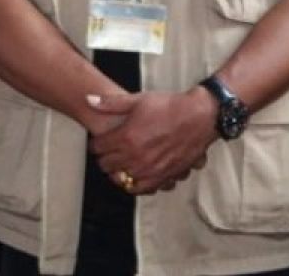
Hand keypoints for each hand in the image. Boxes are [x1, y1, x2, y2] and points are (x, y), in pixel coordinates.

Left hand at [86, 87, 216, 194]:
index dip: (95, 144)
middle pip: (106, 165)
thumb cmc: (170, 107)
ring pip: (120, 179)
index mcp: (126, 137)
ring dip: (117, 171)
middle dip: (104, 157)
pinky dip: (133, 184)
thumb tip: (89, 100)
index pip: (97, 148)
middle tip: (108, 150)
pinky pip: (139, 189)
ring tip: (121, 163)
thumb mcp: (138, 100)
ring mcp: (148, 170)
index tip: (99, 141)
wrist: (199, 117)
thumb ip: (111, 103)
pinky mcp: (162, 177)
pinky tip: (135, 174)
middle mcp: (135, 157)